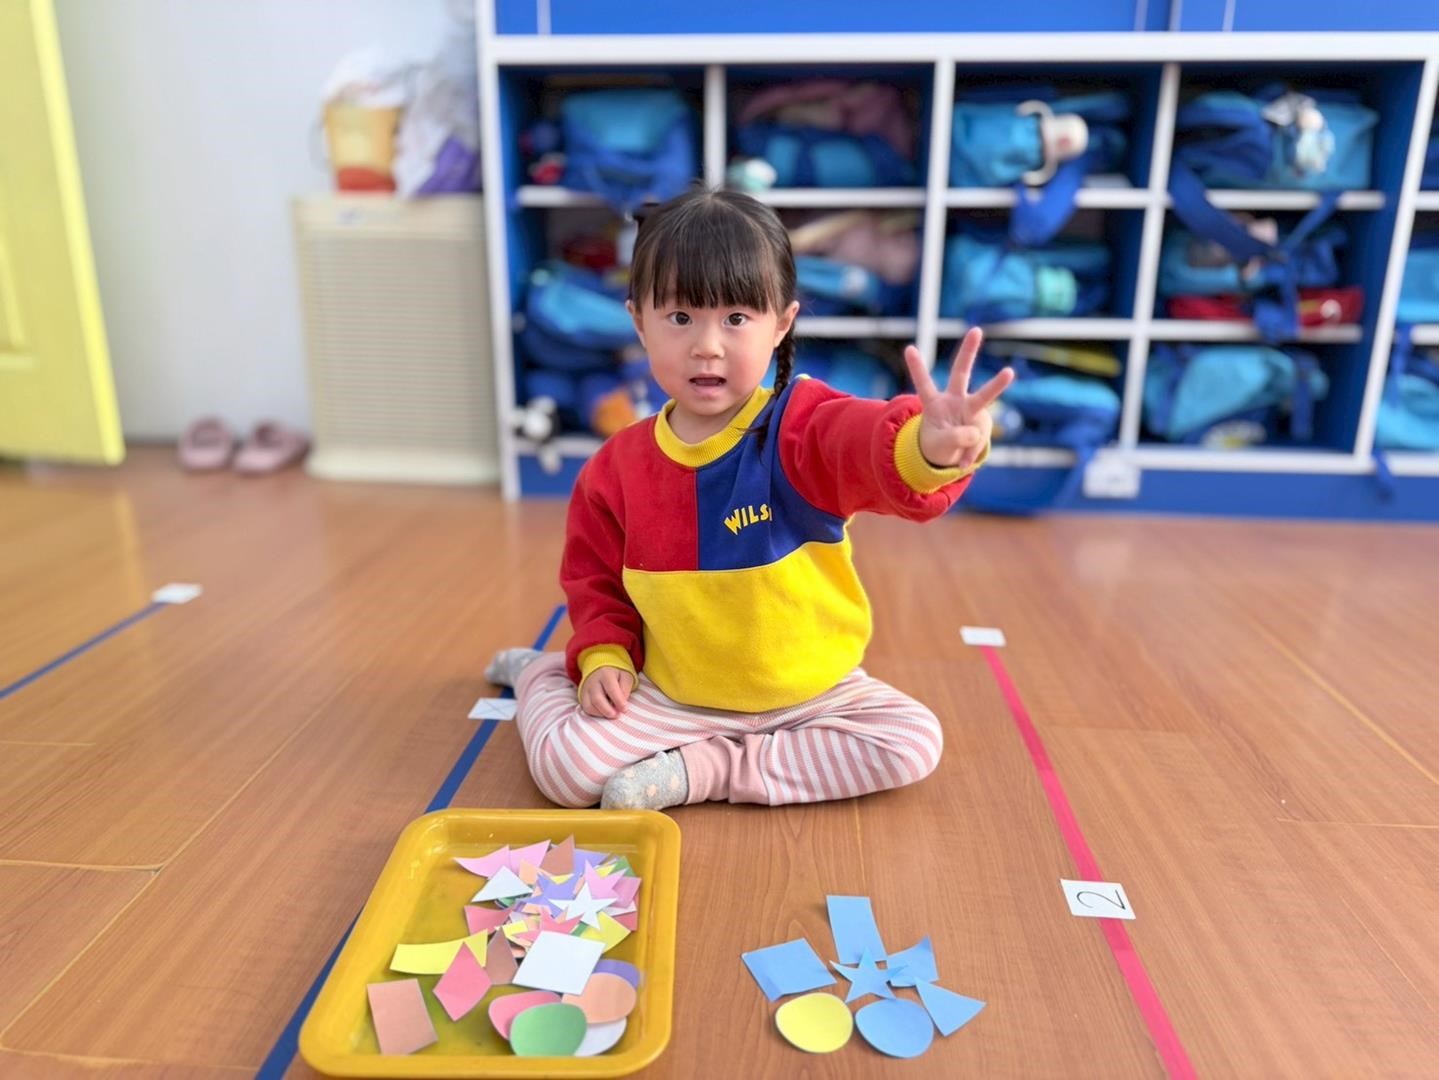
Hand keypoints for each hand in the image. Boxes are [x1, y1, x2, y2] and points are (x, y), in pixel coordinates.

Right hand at [580, 666, 633, 718]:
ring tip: (612, 714)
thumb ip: (625, 689)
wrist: (602, 668)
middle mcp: (593, 681)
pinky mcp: (582, 696)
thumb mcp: (626, 676)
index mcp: (606, 674)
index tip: (624, 709)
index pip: (611, 689)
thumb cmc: (616, 674)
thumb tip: (622, 704)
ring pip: (589, 706)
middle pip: (597, 699)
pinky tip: (604, 712)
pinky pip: (586, 709)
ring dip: (602, 714)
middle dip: (608, 711)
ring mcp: (586, 689)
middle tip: (617, 715)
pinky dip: (596, 714)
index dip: (618, 701)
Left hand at [904, 328, 1014, 470]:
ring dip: (997, 383)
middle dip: (969, 351)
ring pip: (985, 395)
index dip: (917, 368)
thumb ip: (953, 438)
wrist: (951, 454)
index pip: (924, 384)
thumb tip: (976, 432)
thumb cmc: (938, 444)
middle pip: (961, 373)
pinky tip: (963, 459)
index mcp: (934, 404)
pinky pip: (979, 440)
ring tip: (1008, 371)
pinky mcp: (982, 422)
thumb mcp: (938, 445)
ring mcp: (971, 410)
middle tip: (976, 330)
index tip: (909, 348)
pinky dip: (971, 452)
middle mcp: (954, 400)